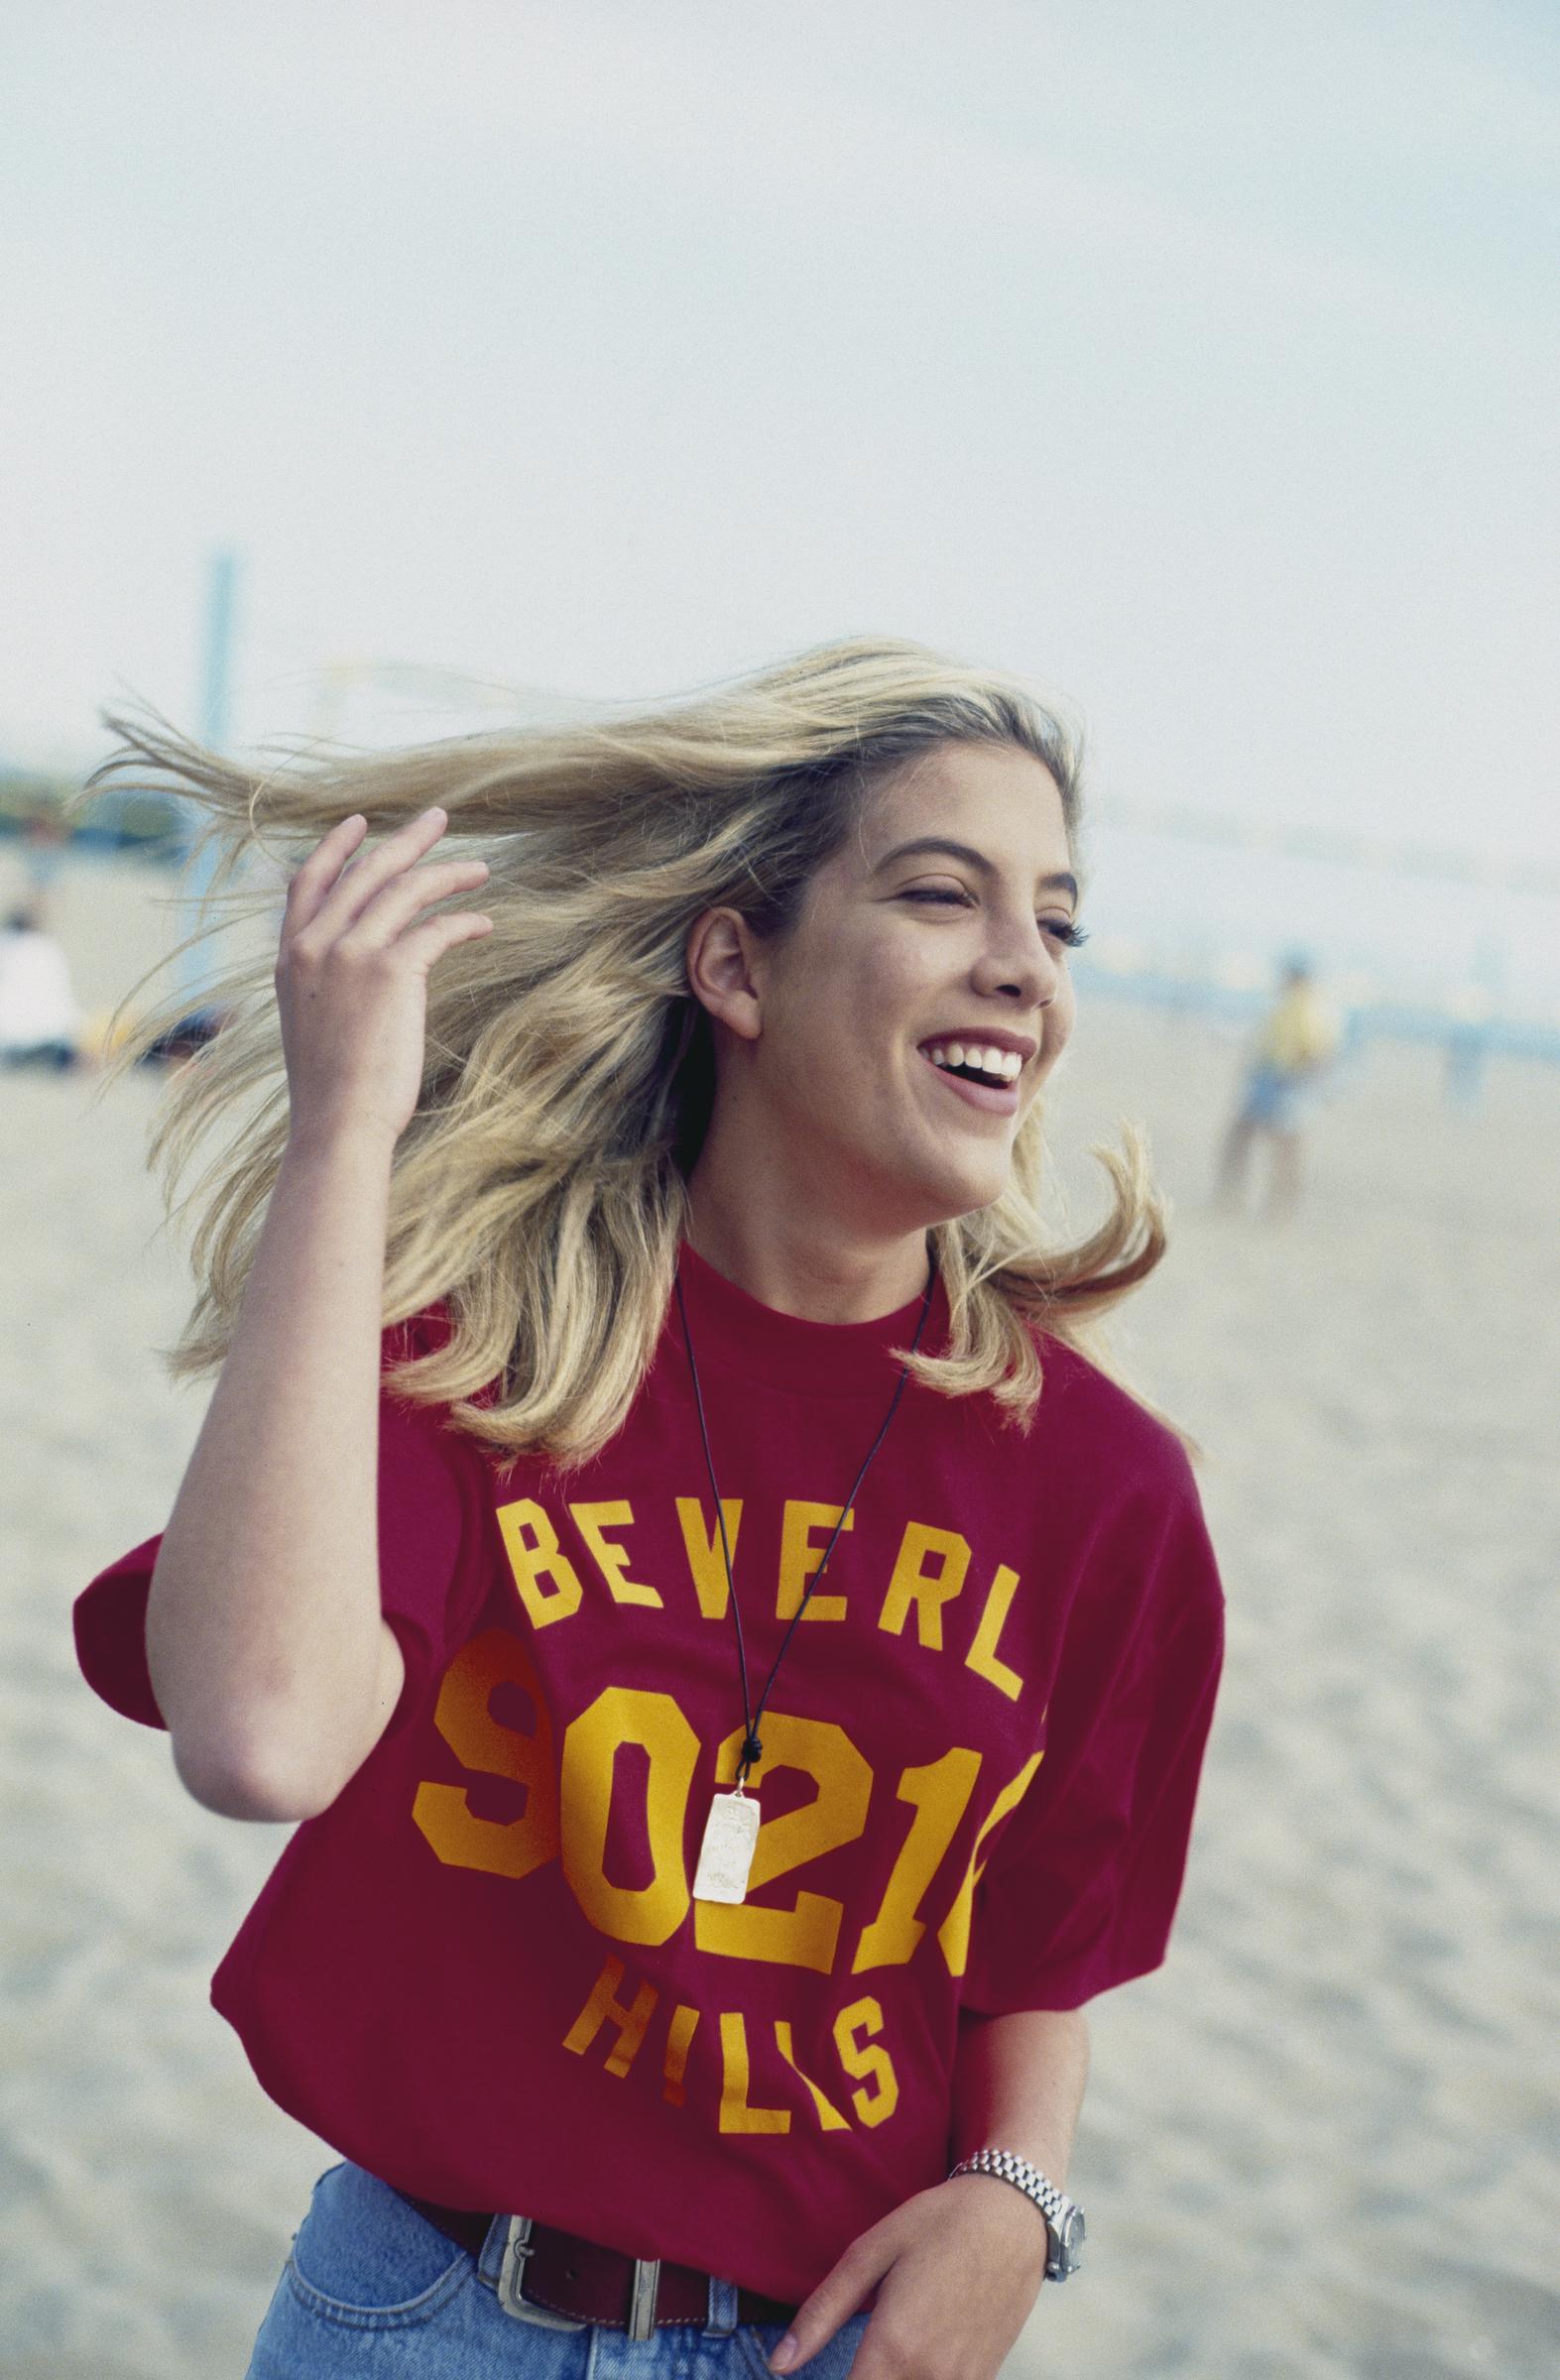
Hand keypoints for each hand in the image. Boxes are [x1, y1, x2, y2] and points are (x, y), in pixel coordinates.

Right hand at [275, 806, 491, 1149]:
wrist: (338, 1123)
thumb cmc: (331, 1091)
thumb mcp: (310, 1024)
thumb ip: (324, 984)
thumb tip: (353, 969)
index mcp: (290, 957)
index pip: (309, 883)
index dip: (337, 848)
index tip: (361, 823)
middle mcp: (315, 945)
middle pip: (364, 873)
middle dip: (406, 841)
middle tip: (439, 817)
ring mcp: (350, 954)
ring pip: (404, 890)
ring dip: (447, 873)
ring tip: (480, 869)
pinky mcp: (391, 971)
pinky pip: (436, 928)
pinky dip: (464, 921)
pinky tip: (485, 924)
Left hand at [770, 2176, 1047, 2377]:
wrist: (1014, 2216)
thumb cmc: (938, 2223)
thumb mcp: (870, 2252)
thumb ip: (822, 2312)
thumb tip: (778, 2364)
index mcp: (893, 2347)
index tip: (813, 2375)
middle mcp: (930, 2376)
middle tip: (859, 2357)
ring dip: (891, 2379)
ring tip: (883, 2352)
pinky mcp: (983, 2379)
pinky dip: (920, 2379)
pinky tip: (913, 2354)